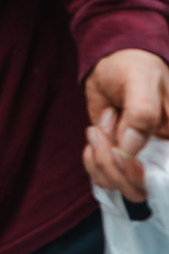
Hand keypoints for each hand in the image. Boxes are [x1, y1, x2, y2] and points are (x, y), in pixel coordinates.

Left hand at [83, 48, 168, 200]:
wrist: (114, 64)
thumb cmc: (134, 67)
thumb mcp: (140, 80)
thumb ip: (142, 111)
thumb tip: (131, 147)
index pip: (166, 179)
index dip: (143, 175)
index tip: (123, 152)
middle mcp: (164, 156)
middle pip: (141, 188)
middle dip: (112, 165)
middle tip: (99, 133)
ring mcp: (143, 160)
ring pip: (120, 185)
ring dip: (100, 158)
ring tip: (99, 127)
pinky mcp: (121, 160)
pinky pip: (105, 177)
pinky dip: (92, 160)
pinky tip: (94, 134)